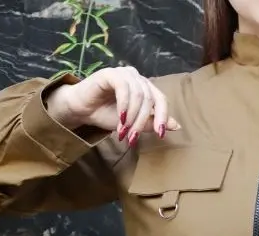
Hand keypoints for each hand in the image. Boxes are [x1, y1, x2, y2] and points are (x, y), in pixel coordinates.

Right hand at [45, 66, 180, 146]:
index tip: (160, 135)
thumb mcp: (133, 123)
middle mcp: (137, 78)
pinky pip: (124, 89)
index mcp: (145, 88)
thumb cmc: (107, 115)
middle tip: (132, 139)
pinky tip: (120, 119)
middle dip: (142, 122)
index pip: (161, 100)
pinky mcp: (111, 74)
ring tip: (122, 132)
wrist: (83, 110)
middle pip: (149, 100)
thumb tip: (176, 125)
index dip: (163, 117)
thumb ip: (152, 123)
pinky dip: (124, 106)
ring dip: (132, 118)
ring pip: (138, 96)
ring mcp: (124, 74)